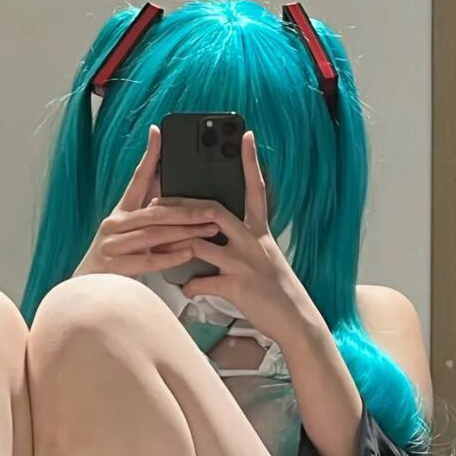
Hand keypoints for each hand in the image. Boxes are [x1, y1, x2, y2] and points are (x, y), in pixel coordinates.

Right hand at [73, 125, 222, 279]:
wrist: (86, 291)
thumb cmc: (116, 261)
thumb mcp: (131, 235)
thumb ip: (153, 220)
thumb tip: (182, 205)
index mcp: (120, 212)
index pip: (137, 179)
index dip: (149, 157)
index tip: (159, 134)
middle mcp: (114, 224)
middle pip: (156, 212)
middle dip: (188, 210)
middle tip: (213, 209)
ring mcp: (112, 244)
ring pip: (154, 234)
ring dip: (185, 232)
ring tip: (209, 229)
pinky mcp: (114, 266)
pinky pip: (147, 259)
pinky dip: (170, 256)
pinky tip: (189, 252)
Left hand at [153, 130, 315, 345]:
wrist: (295, 320)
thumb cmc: (276, 289)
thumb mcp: (265, 257)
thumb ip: (243, 242)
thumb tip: (217, 235)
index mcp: (259, 231)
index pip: (256, 188)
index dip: (250, 162)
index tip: (247, 136)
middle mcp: (252, 241)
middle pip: (214, 211)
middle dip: (184, 206)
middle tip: (161, 202)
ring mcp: (244, 263)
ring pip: (200, 244)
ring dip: (176, 245)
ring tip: (160, 247)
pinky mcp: (237, 286)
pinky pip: (203, 281)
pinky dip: (190, 285)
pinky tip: (186, 288)